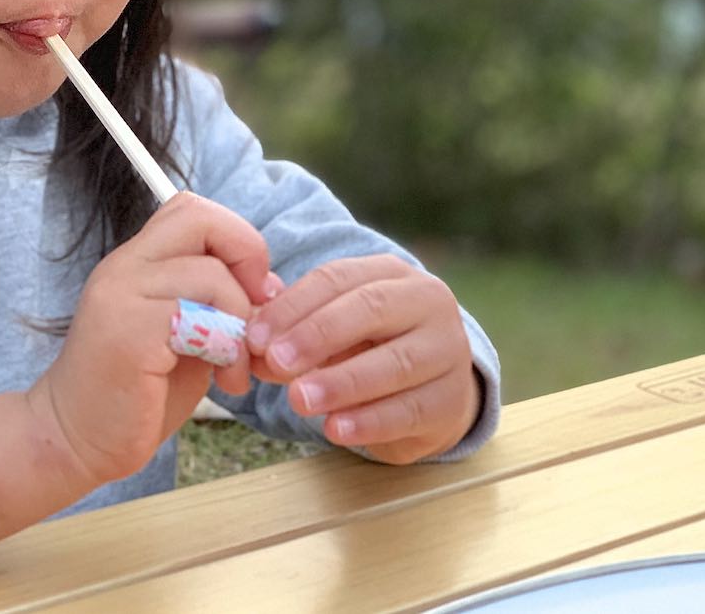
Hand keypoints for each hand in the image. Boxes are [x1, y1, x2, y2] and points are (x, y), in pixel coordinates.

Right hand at [33, 193, 273, 484]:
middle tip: (254, 312)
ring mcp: (122, 297)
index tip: (252, 292)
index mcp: (136, 263)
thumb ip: (216, 303)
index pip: (192, 210)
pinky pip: (200, 319)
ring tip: (234, 369)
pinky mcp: (129, 335)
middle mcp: (124, 269)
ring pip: (211, 276)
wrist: (74, 442)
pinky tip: (224, 381)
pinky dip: (228, 350)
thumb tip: (270, 286)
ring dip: (241, 325)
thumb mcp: (184, 336)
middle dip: (247, 257)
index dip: (236, 240)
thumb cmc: (135, 396)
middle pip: (201, 219)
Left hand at [247, 255, 480, 464]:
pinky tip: (335, 429)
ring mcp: (447, 350)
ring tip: (300, 400)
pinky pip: (410, 410)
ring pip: (396, 363)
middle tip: (277, 363)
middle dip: (318, 335)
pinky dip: (369, 422)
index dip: (293, 306)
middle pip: (371, 309)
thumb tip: (252, 350)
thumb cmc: (369, 351)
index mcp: (390, 274)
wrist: (430, 393)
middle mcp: (427, 302)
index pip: (338, 278)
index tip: (256, 338)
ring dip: (342, 382)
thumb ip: (292, 335)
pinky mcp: (451, 400)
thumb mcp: (332, 334)